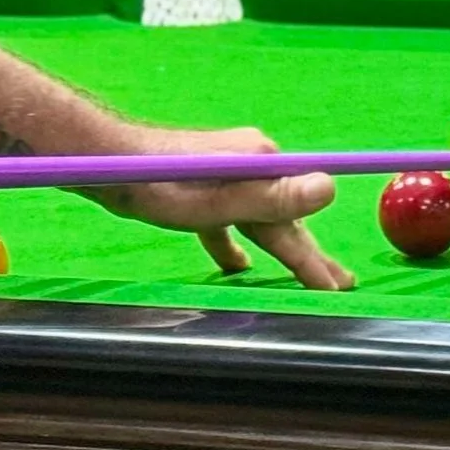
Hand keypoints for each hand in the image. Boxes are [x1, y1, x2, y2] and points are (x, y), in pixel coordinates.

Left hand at [85, 125, 353, 291]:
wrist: (106, 160)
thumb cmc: (159, 184)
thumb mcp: (217, 201)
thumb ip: (272, 199)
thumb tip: (329, 187)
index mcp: (262, 165)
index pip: (296, 223)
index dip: (316, 259)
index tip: (339, 289)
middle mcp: (252, 164)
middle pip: (286, 219)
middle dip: (312, 255)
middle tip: (342, 285)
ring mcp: (227, 173)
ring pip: (261, 221)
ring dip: (283, 250)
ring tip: (306, 276)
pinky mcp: (204, 184)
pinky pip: (230, 218)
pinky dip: (237, 243)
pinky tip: (236, 265)